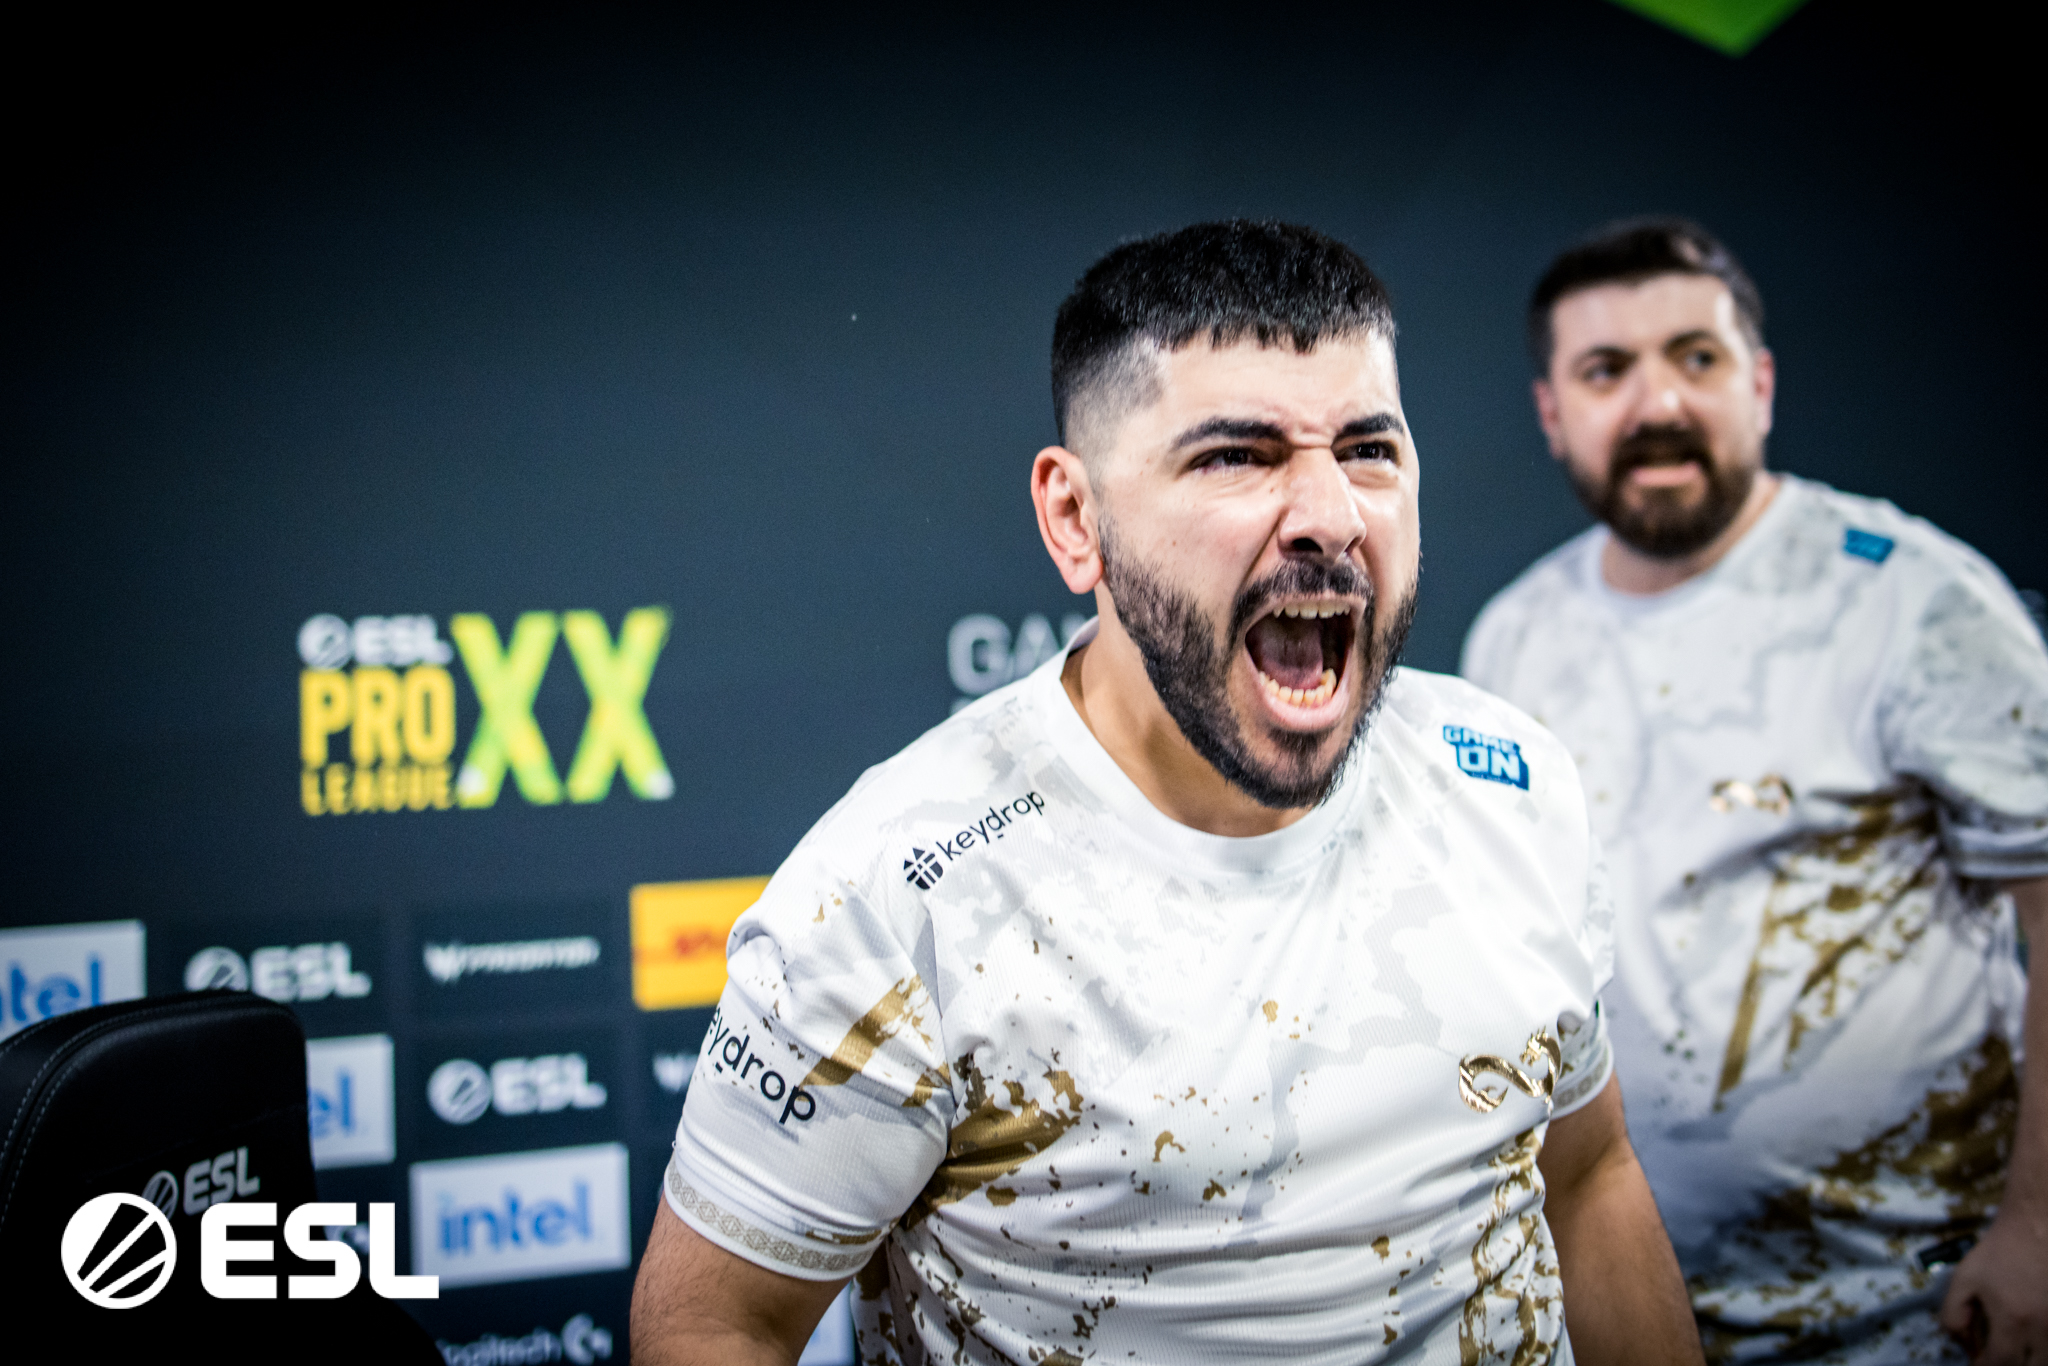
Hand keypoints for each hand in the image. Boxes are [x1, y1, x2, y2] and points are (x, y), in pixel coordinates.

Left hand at [1939, 1203, 2047, 1362]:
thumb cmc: (1998, 1253)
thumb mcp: (1963, 1279)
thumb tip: (1965, 1346)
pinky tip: (2033, 1338)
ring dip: (2031, 1359)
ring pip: (2047, 1360)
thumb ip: (1954, 1315)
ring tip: (2014, 1345)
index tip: (1978, 1361)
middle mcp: (2043, 1329)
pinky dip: (2045, 1348)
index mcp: (2013, 1321)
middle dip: (2010, 1365)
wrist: (2036, 1228)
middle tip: (1997, 1353)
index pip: (2000, 1364)